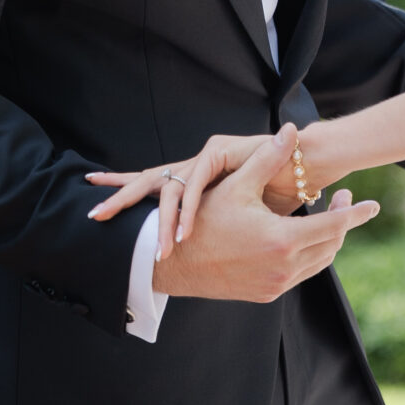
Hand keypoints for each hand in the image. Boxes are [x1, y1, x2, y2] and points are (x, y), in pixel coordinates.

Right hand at [87, 125, 377, 303]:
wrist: (174, 263)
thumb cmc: (202, 219)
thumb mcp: (236, 185)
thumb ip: (268, 158)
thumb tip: (292, 130)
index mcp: (283, 240)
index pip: (336, 225)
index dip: (357, 213)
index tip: (373, 203)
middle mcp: (285, 267)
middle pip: (332, 245)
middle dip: (344, 224)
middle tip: (346, 201)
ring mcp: (277, 285)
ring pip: (319, 262)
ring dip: (328, 241)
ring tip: (327, 217)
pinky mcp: (267, 294)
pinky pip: (300, 274)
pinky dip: (309, 256)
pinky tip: (302, 237)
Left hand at [88, 132, 290, 260]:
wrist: (308, 164)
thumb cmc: (278, 191)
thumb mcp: (241, 214)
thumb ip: (221, 225)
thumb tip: (205, 251)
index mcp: (195, 178)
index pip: (152, 186)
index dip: (126, 195)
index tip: (97, 204)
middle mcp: (194, 165)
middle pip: (148, 181)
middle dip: (121, 198)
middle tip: (95, 214)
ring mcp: (204, 157)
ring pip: (170, 189)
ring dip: (164, 223)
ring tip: (159, 250)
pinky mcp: (219, 153)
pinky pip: (196, 186)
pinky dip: (189, 212)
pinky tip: (184, 233)